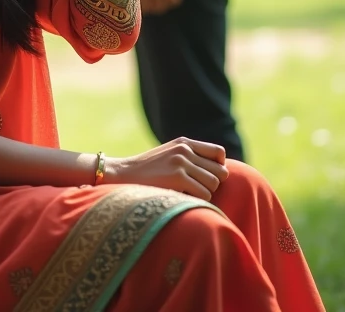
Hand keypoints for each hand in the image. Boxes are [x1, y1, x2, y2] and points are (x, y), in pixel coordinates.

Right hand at [106, 138, 227, 200]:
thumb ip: (190, 157)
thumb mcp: (169, 154)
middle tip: (198, 190)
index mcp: (184, 142)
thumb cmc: (148, 170)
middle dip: (213, 184)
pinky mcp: (178, 177)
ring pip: (213, 185)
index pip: (219, 153)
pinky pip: (204, 195)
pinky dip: (197, 201)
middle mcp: (185, 150)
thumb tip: (220, 171)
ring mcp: (181, 163)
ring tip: (188, 194)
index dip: (218, 167)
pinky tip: (182, 199)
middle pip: (220, 172)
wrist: (123, 174)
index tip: (207, 177)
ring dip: (205, 194)